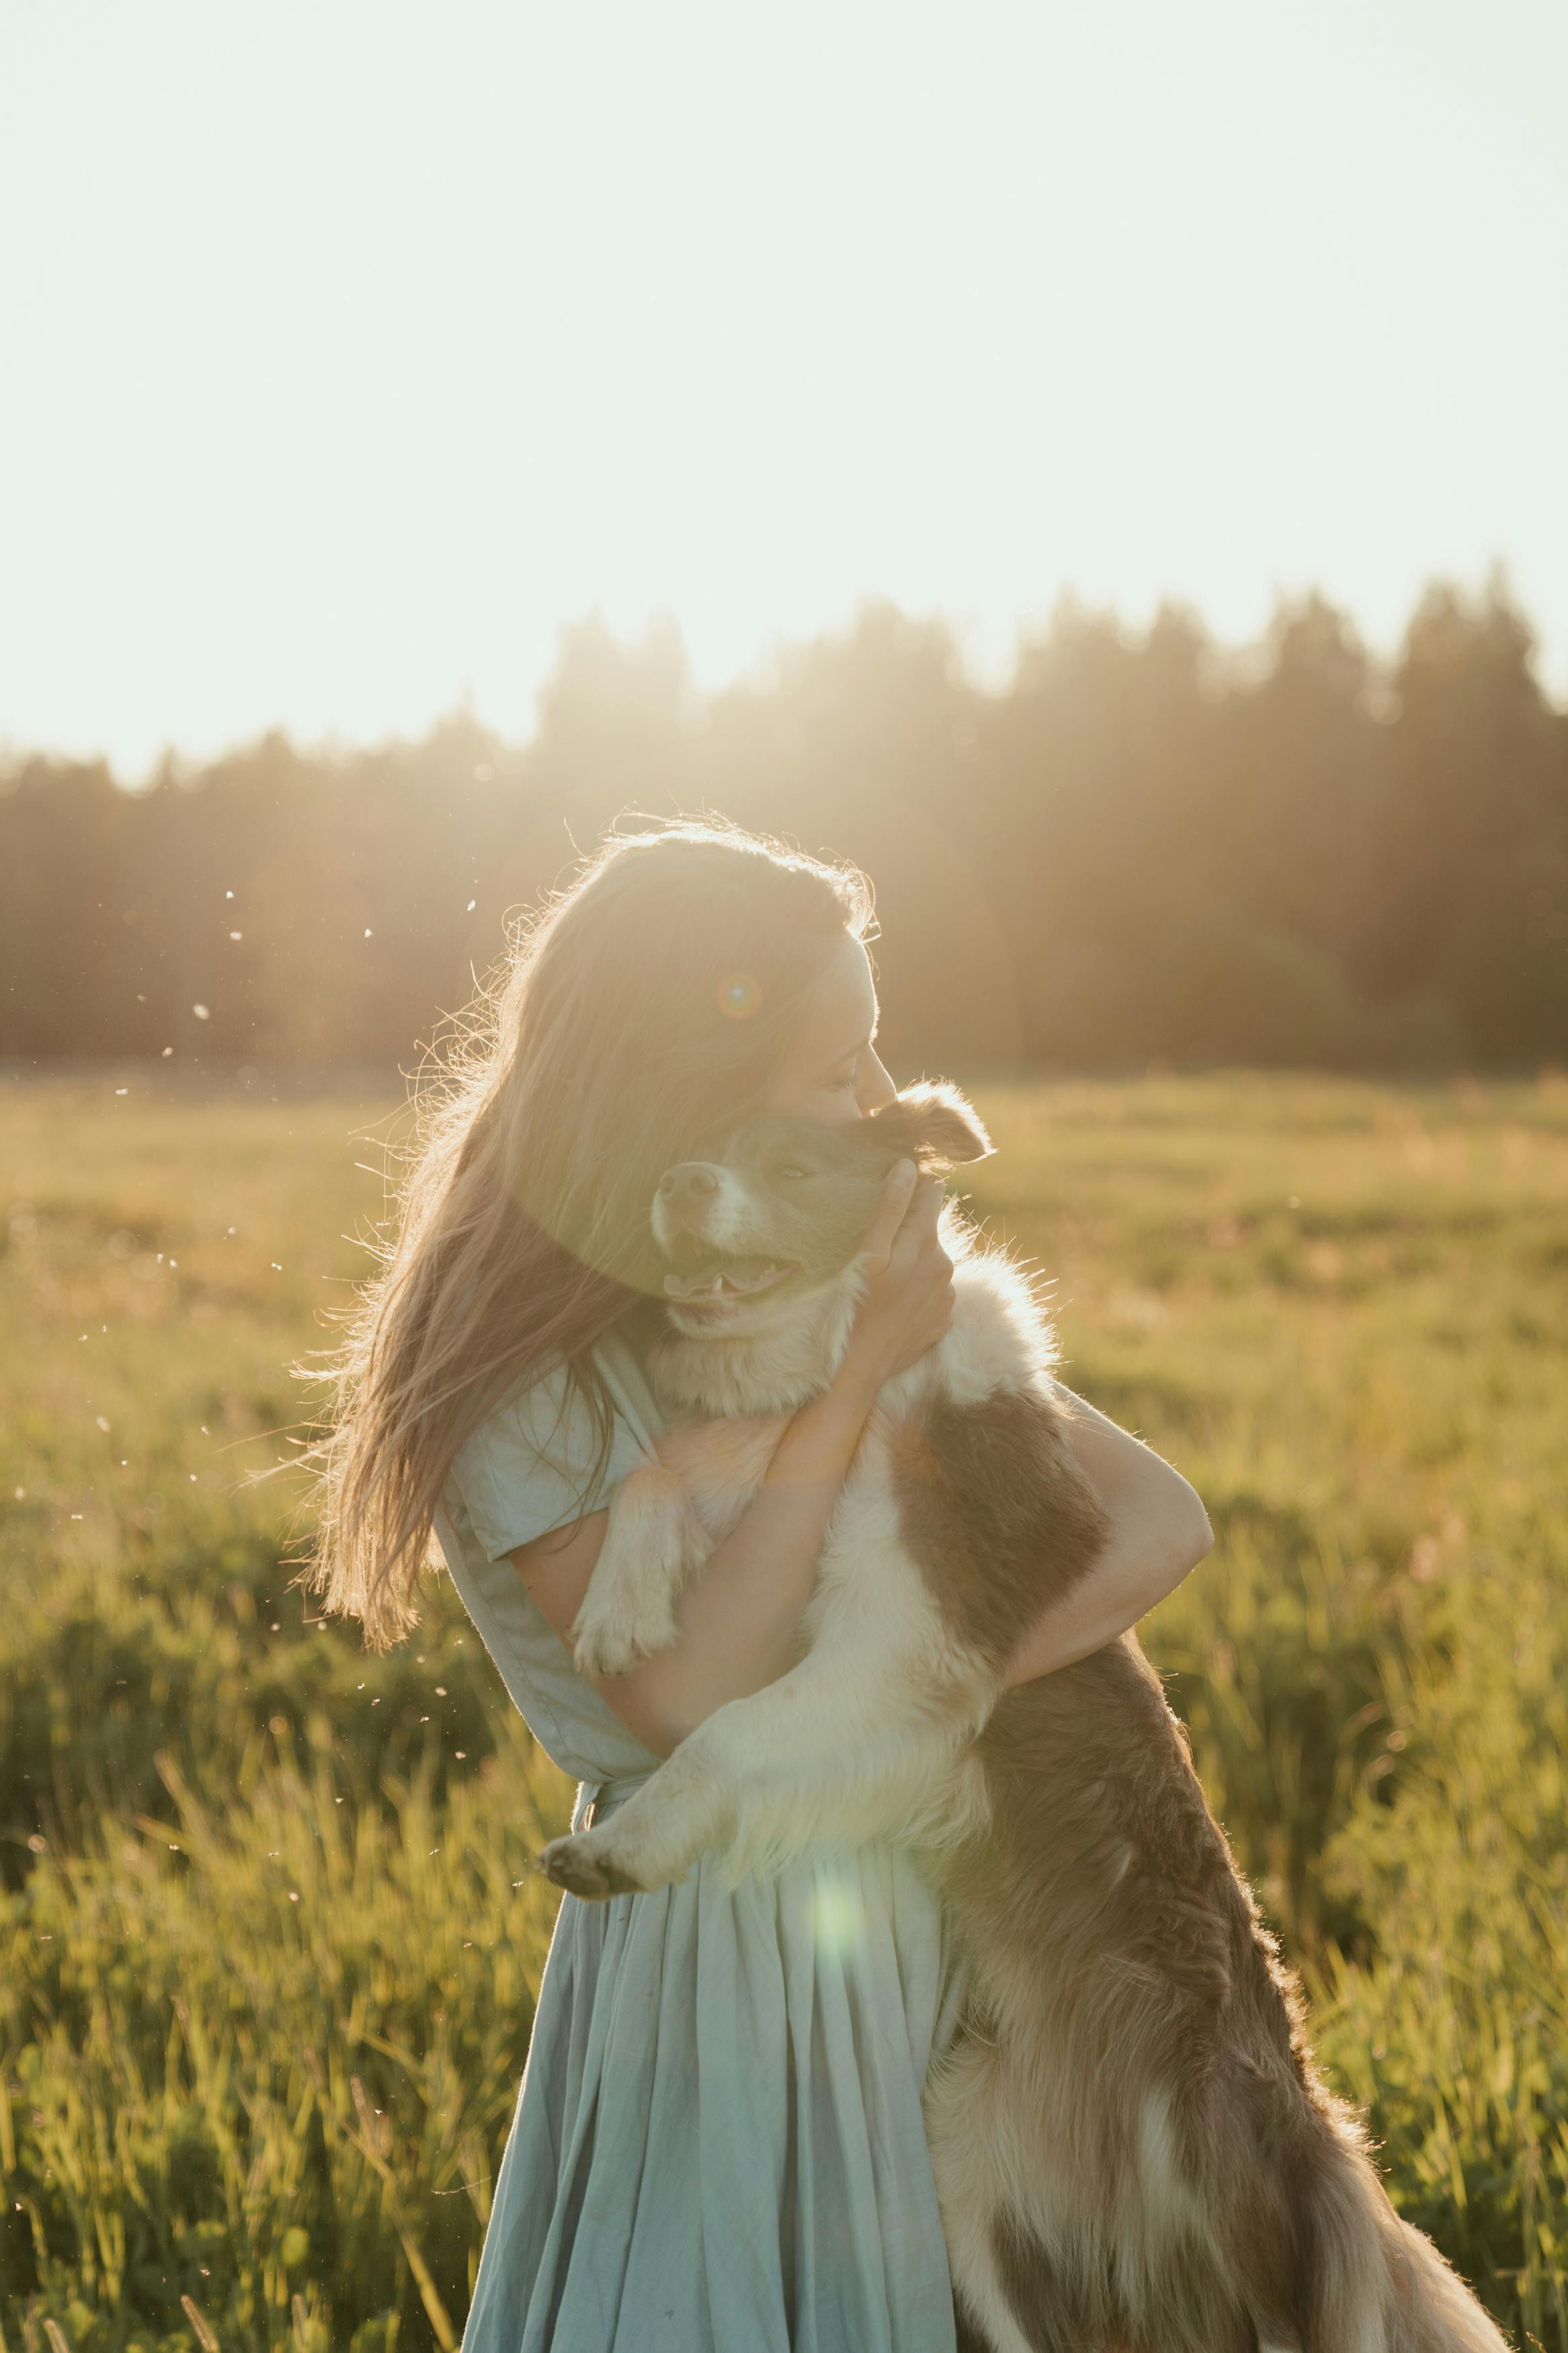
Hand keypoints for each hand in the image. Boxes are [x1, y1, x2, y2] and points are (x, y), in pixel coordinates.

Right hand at [838, 1160, 955, 1392]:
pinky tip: (891, 1303)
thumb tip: (908, 1165)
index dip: (912, 1186)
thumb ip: (891, 1208)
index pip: (931, 1194)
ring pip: (930, 1262)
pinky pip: (930, 1293)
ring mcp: (946, 1296)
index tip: (894, 1188)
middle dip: (907, 1230)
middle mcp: (945, 1266)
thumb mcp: (867, 1253)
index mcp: (926, 1243)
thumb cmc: (854, 1307)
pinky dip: (914, 1292)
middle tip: (875, 1246)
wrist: (859, 1369)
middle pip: (928, 1229)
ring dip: (911, 1262)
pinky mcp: (942, 1320)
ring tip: (881, 1280)